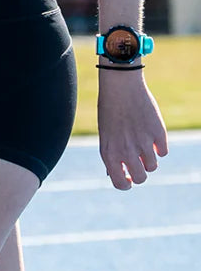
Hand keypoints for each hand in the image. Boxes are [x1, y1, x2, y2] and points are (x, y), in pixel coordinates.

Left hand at [97, 71, 168, 188]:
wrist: (120, 86)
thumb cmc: (110, 109)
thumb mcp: (106, 134)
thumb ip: (112, 154)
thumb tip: (118, 174)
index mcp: (109, 152)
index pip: (120, 183)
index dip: (126, 184)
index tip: (129, 177)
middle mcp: (126, 151)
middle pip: (141, 178)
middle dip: (141, 172)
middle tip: (139, 161)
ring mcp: (144, 144)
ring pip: (153, 166)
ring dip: (149, 158)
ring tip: (142, 142)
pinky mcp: (158, 135)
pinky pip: (164, 152)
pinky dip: (159, 146)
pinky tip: (151, 133)